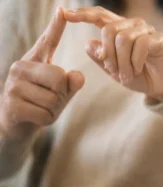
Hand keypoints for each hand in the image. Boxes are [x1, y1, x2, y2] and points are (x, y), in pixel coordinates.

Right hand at [0, 8, 83, 138]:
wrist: (14, 126)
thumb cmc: (39, 105)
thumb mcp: (59, 92)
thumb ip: (71, 83)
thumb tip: (78, 76)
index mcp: (32, 60)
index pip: (47, 42)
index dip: (56, 27)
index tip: (63, 10)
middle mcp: (20, 67)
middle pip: (59, 76)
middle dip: (63, 94)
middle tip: (51, 100)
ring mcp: (13, 85)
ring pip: (54, 98)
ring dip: (54, 109)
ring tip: (40, 108)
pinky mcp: (12, 104)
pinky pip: (46, 114)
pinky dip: (47, 120)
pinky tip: (35, 118)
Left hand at [64, 7, 162, 101]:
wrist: (162, 87)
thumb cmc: (138, 76)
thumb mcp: (114, 70)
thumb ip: (101, 58)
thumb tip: (89, 43)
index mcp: (118, 29)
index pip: (99, 15)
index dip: (82, 14)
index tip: (65, 14)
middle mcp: (132, 26)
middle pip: (109, 29)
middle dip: (108, 54)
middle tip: (113, 73)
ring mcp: (147, 31)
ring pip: (124, 39)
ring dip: (122, 62)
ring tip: (126, 76)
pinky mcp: (159, 39)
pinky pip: (141, 45)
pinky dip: (135, 61)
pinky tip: (138, 70)